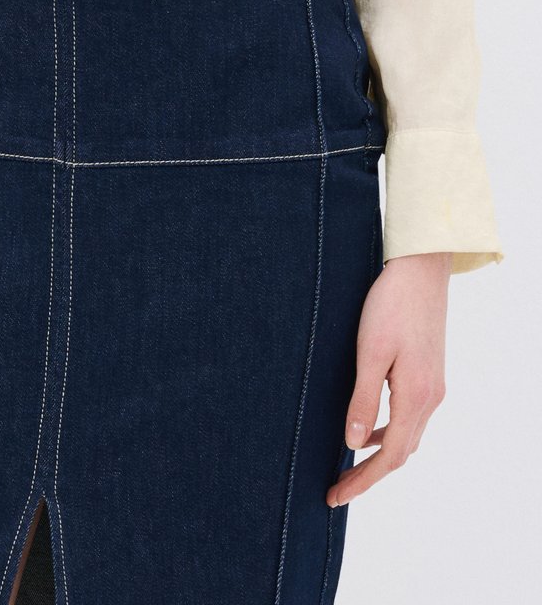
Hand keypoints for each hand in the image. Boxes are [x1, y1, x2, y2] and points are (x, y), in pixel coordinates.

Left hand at [326, 251, 452, 507]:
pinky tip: (367, 426)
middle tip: (336, 488)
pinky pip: (410, 416)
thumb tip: (352, 443)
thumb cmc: (390, 305)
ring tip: (348, 464)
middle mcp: (430, 397)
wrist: (420, 270)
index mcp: (416, 396)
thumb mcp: (370, 352)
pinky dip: (388, 431)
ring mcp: (434, 386)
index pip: (389, 457)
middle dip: (369, 474)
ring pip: (407, 436)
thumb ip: (362, 399)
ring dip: (379, 454)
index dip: (362, 481)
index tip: (334, 497)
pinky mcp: (429, 373)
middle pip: (400, 452)